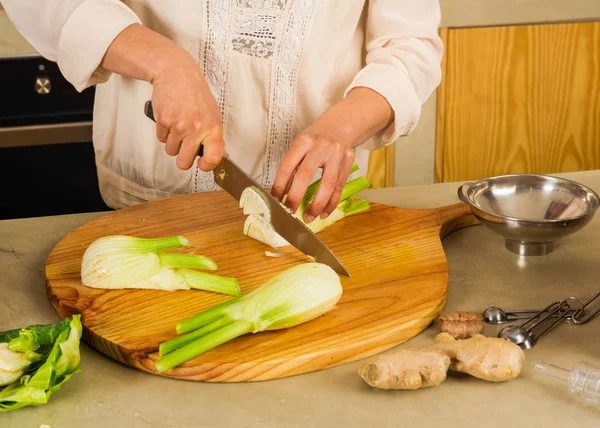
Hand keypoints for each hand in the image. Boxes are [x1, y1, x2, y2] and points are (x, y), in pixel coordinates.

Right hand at [99, 24, 224, 171]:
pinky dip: (164, 132)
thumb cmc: (195, 93)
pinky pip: (161, 139)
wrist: (177, 73)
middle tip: (185, 148)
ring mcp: (179, 126)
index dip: (207, 166)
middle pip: (184, 163)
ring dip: (173, 143)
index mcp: (212, 128)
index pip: (214, 157)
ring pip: (171, 151)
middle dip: (183, 158)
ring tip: (178, 127)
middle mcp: (196, 129)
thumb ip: (212, 135)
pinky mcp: (164, 121)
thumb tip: (212, 155)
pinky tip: (170, 119)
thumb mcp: (212, 113)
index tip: (203, 164)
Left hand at [272, 121, 354, 222]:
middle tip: (290, 212)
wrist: (341, 125)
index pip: (286, 166)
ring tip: (309, 217)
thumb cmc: (315, 138)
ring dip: (317, 204)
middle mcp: (320, 146)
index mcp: (303, 141)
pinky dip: (332, 202)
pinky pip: (339, 186)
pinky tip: (324, 212)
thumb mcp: (300, 146)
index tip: (276, 201)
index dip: (279, 186)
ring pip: (327, 184)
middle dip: (296, 197)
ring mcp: (336, 154)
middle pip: (306, 175)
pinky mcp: (348, 161)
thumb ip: (292, 166)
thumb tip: (282, 192)